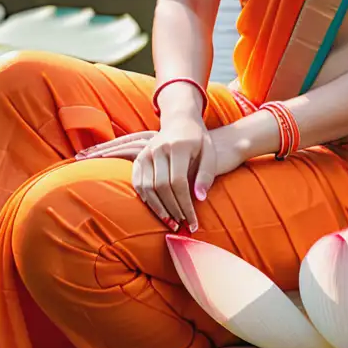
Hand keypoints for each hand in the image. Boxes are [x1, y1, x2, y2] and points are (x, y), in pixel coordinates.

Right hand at [75, 118, 244, 231]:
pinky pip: (138, 183)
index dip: (185, 205)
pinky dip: (147, 199)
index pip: (179, 182)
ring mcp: (146, 152)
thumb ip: (206, 175)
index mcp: (178, 146)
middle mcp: (159, 148)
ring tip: (171, 222)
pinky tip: (158, 210)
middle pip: (162, 187)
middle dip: (173, 209)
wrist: (181, 121)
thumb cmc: (199, 140)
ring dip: (158, 208)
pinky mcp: (140, 157)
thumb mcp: (209, 153)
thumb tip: (200, 199)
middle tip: (183, 225)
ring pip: (148, 187)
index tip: (193, 222)